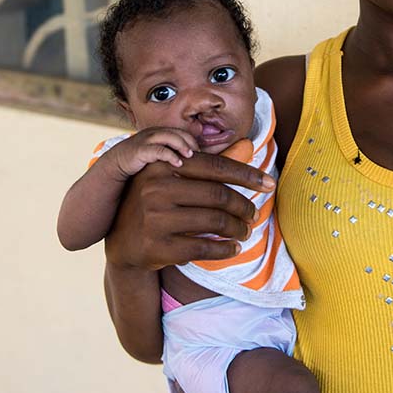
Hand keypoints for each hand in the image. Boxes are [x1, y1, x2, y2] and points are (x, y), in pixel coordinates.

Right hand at [104, 152, 272, 270]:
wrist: (122, 242)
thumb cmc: (156, 203)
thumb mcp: (177, 178)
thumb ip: (212, 163)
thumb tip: (248, 144)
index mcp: (161, 165)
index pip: (214, 166)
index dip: (246, 174)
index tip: (269, 184)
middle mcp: (155, 189)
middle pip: (217, 195)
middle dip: (243, 206)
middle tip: (254, 214)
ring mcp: (155, 219)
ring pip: (214, 221)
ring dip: (238, 228)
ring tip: (245, 231)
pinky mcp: (158, 247)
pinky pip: (204, 247)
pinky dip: (225, 249)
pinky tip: (233, 248)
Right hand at [107, 127, 198, 178]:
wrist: (117, 162)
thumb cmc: (142, 161)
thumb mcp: (160, 156)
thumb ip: (174, 156)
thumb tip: (197, 166)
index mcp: (162, 133)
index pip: (183, 133)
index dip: (195, 141)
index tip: (203, 155)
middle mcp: (156, 133)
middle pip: (178, 132)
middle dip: (191, 142)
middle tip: (200, 155)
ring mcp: (147, 140)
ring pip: (169, 137)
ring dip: (182, 145)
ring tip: (190, 156)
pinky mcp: (140, 150)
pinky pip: (157, 149)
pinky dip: (169, 155)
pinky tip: (177, 164)